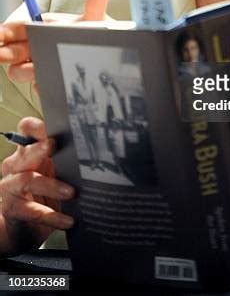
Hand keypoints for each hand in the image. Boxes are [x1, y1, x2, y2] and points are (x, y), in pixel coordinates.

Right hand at [0, 0, 109, 85]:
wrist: (107, 55)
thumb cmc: (96, 34)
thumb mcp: (95, 20)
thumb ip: (94, 6)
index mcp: (40, 27)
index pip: (15, 29)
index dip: (4, 32)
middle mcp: (36, 45)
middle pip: (12, 50)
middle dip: (4, 52)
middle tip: (1, 54)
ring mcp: (39, 64)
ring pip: (20, 70)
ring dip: (22, 70)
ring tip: (33, 69)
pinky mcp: (47, 80)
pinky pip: (38, 85)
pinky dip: (41, 84)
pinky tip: (48, 83)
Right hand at [0, 117, 73, 255]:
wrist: (24, 227)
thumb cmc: (45, 193)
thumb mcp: (56, 172)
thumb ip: (66, 158)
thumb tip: (95, 149)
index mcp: (28, 150)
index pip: (27, 129)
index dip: (38, 126)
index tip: (54, 129)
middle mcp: (16, 165)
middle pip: (26, 152)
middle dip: (40, 149)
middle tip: (55, 148)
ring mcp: (11, 187)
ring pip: (27, 180)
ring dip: (51, 186)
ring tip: (72, 193)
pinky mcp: (12, 209)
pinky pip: (32, 211)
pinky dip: (52, 216)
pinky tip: (68, 220)